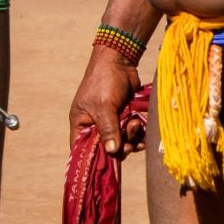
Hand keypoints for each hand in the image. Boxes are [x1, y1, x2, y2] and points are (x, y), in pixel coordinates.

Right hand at [70, 41, 145, 158]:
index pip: (82, 148)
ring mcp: (112, 122)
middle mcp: (95, 126)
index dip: (93, 158)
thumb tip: (113, 152)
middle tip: (129, 142)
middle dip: (121, 146)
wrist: (121, 61)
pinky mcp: (125, 118)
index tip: (108, 163)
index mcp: (82, 124)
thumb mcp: (104, 106)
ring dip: (132, 138)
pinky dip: (138, 133)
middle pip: (107, 149)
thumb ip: (108, 130)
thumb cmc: (104, 81)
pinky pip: (133, 134)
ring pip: (123, 142)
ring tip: (135, 123)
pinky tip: (141, 126)